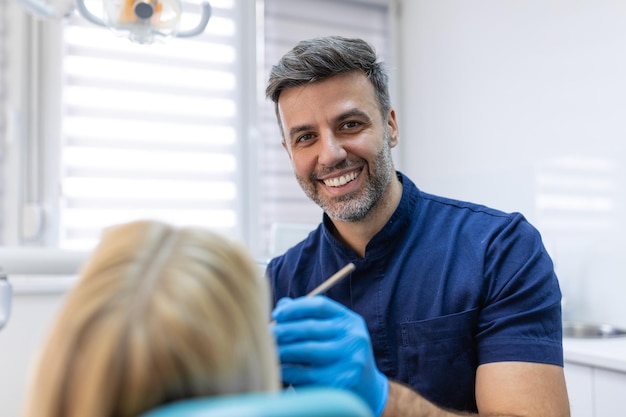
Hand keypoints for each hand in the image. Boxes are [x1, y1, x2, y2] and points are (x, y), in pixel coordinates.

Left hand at [271, 296, 388, 415]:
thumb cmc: (339, 354)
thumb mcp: (333, 332)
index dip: (295, 308)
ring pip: (306, 350)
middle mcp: (353, 338)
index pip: (320, 305)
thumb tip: (282, 306)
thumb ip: (310, 317)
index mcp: (350, 321)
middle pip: (310, 328)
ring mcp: (349, 361)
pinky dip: (287, 370)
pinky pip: (305, 374)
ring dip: (282, 350)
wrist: (365, 388)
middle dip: (284, 330)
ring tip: (268, 350)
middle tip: (267, 334)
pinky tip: (277, 369)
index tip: (277, 315)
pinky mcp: (340, 382)